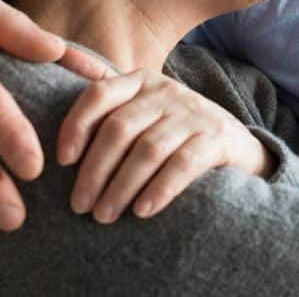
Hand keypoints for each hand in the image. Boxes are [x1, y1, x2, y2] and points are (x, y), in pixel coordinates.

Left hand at [58, 70, 272, 222]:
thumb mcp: (144, 110)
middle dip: (94, 170)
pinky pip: (182, 164)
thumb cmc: (176, 133)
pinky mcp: (217, 138)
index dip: (76, 125)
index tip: (62, 161)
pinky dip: (159, 189)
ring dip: (121, 186)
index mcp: (141, 82)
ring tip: (104, 216)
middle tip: (79, 205)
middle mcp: (167, 91)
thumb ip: (108, 102)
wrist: (238, 145)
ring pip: (148, 149)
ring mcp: (194, 113)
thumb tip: (60, 88)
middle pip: (120, 128)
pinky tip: (142, 211)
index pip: (99, 94)